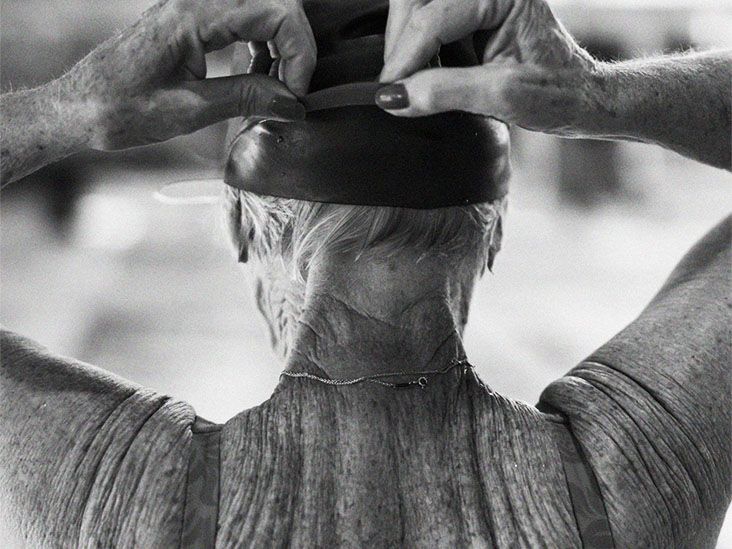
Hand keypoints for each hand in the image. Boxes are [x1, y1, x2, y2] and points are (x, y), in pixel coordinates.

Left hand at [61, 0, 316, 149]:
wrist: (79, 108)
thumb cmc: (121, 109)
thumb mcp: (189, 110)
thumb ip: (246, 98)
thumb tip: (292, 102)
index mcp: (193, 16)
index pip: (274, 11)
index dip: (298, 51)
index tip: (297, 91)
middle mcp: (194, 2)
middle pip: (273, 3)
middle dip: (295, 45)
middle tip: (294, 88)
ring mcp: (192, 9)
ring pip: (260, 9)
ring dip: (279, 45)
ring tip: (278, 87)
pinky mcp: (191, 22)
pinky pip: (241, 21)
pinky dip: (260, 47)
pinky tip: (258, 77)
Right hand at [376, 0, 596, 134]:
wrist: (579, 96)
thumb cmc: (556, 93)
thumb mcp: (502, 96)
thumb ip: (445, 92)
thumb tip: (393, 97)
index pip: (434, 17)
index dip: (405, 57)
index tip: (385, 93)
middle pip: (416, 0)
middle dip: (399, 44)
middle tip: (391, 88)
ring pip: (415, 4)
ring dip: (402, 42)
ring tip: (402, 81)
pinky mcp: (470, 12)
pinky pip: (426, 16)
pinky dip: (414, 45)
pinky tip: (415, 72)